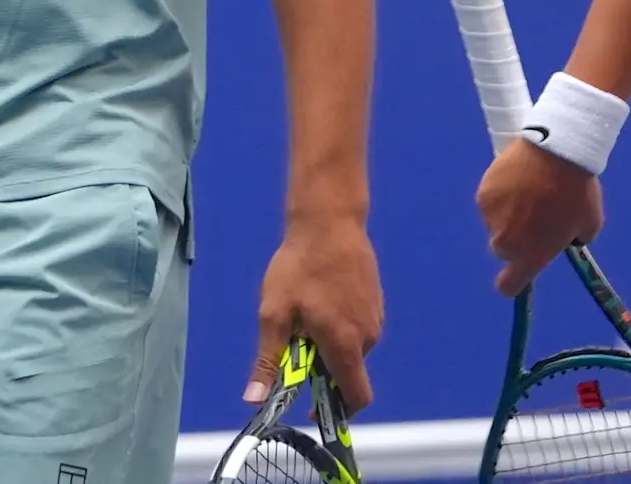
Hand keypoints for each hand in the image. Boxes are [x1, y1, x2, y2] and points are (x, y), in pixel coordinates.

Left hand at [249, 211, 380, 411]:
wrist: (329, 220)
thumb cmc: (298, 268)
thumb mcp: (274, 314)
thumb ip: (268, 360)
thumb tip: (254, 400)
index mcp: (345, 345)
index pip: (356, 397)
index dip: (337, 411)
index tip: (313, 406)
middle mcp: (368, 336)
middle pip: (350, 371)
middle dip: (324, 370)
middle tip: (296, 345)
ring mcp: (375, 316)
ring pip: (353, 347)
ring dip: (331, 345)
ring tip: (306, 314)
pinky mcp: (375, 298)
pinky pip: (358, 326)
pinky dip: (341, 326)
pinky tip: (321, 298)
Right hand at [478, 138, 604, 296]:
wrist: (556, 151)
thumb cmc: (577, 191)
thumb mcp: (588, 223)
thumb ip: (574, 238)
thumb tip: (568, 236)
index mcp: (531, 257)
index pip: (509, 286)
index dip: (512, 280)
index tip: (518, 270)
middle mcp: (506, 243)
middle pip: (503, 249)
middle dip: (514, 236)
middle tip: (533, 215)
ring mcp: (491, 218)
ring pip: (496, 220)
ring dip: (508, 211)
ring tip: (529, 188)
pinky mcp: (483, 195)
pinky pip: (491, 198)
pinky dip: (501, 191)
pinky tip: (518, 176)